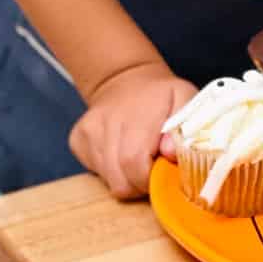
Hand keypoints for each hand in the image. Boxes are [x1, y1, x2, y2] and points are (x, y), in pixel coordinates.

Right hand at [68, 63, 196, 198]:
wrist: (125, 78)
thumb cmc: (161, 94)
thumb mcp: (184, 98)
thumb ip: (185, 128)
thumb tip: (170, 153)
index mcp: (139, 113)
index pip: (135, 163)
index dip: (150, 179)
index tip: (162, 172)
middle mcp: (107, 121)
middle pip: (120, 179)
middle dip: (140, 184)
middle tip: (153, 169)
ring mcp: (89, 131)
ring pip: (108, 179)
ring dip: (126, 178)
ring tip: (139, 158)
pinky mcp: (77, 139)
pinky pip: (94, 170)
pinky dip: (111, 170)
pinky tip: (120, 151)